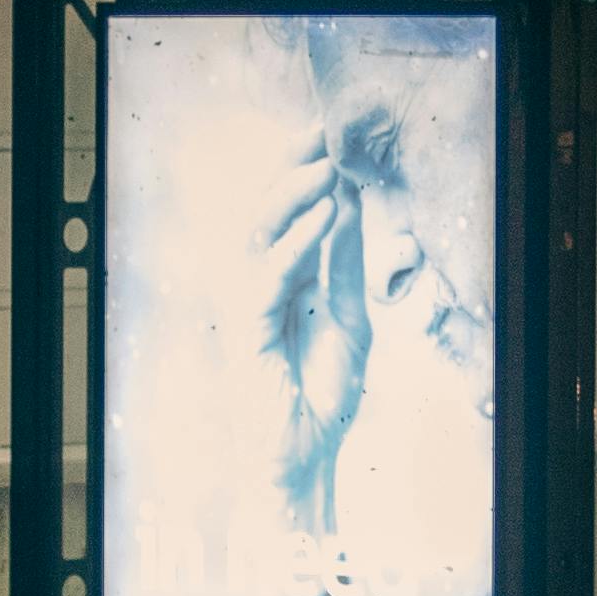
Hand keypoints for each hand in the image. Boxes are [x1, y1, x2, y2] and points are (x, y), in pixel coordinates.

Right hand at [258, 132, 369, 526]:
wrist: (305, 459)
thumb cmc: (321, 395)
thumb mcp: (349, 318)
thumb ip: (343, 265)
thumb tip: (348, 204)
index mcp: (278, 280)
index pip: (283, 214)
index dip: (300, 172)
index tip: (328, 136)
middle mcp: (256, 286)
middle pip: (263, 212)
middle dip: (291, 170)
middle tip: (321, 136)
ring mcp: (247, 306)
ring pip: (257, 234)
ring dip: (294, 197)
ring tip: (327, 170)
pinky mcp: (247, 331)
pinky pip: (267, 276)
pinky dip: (296, 243)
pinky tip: (325, 216)